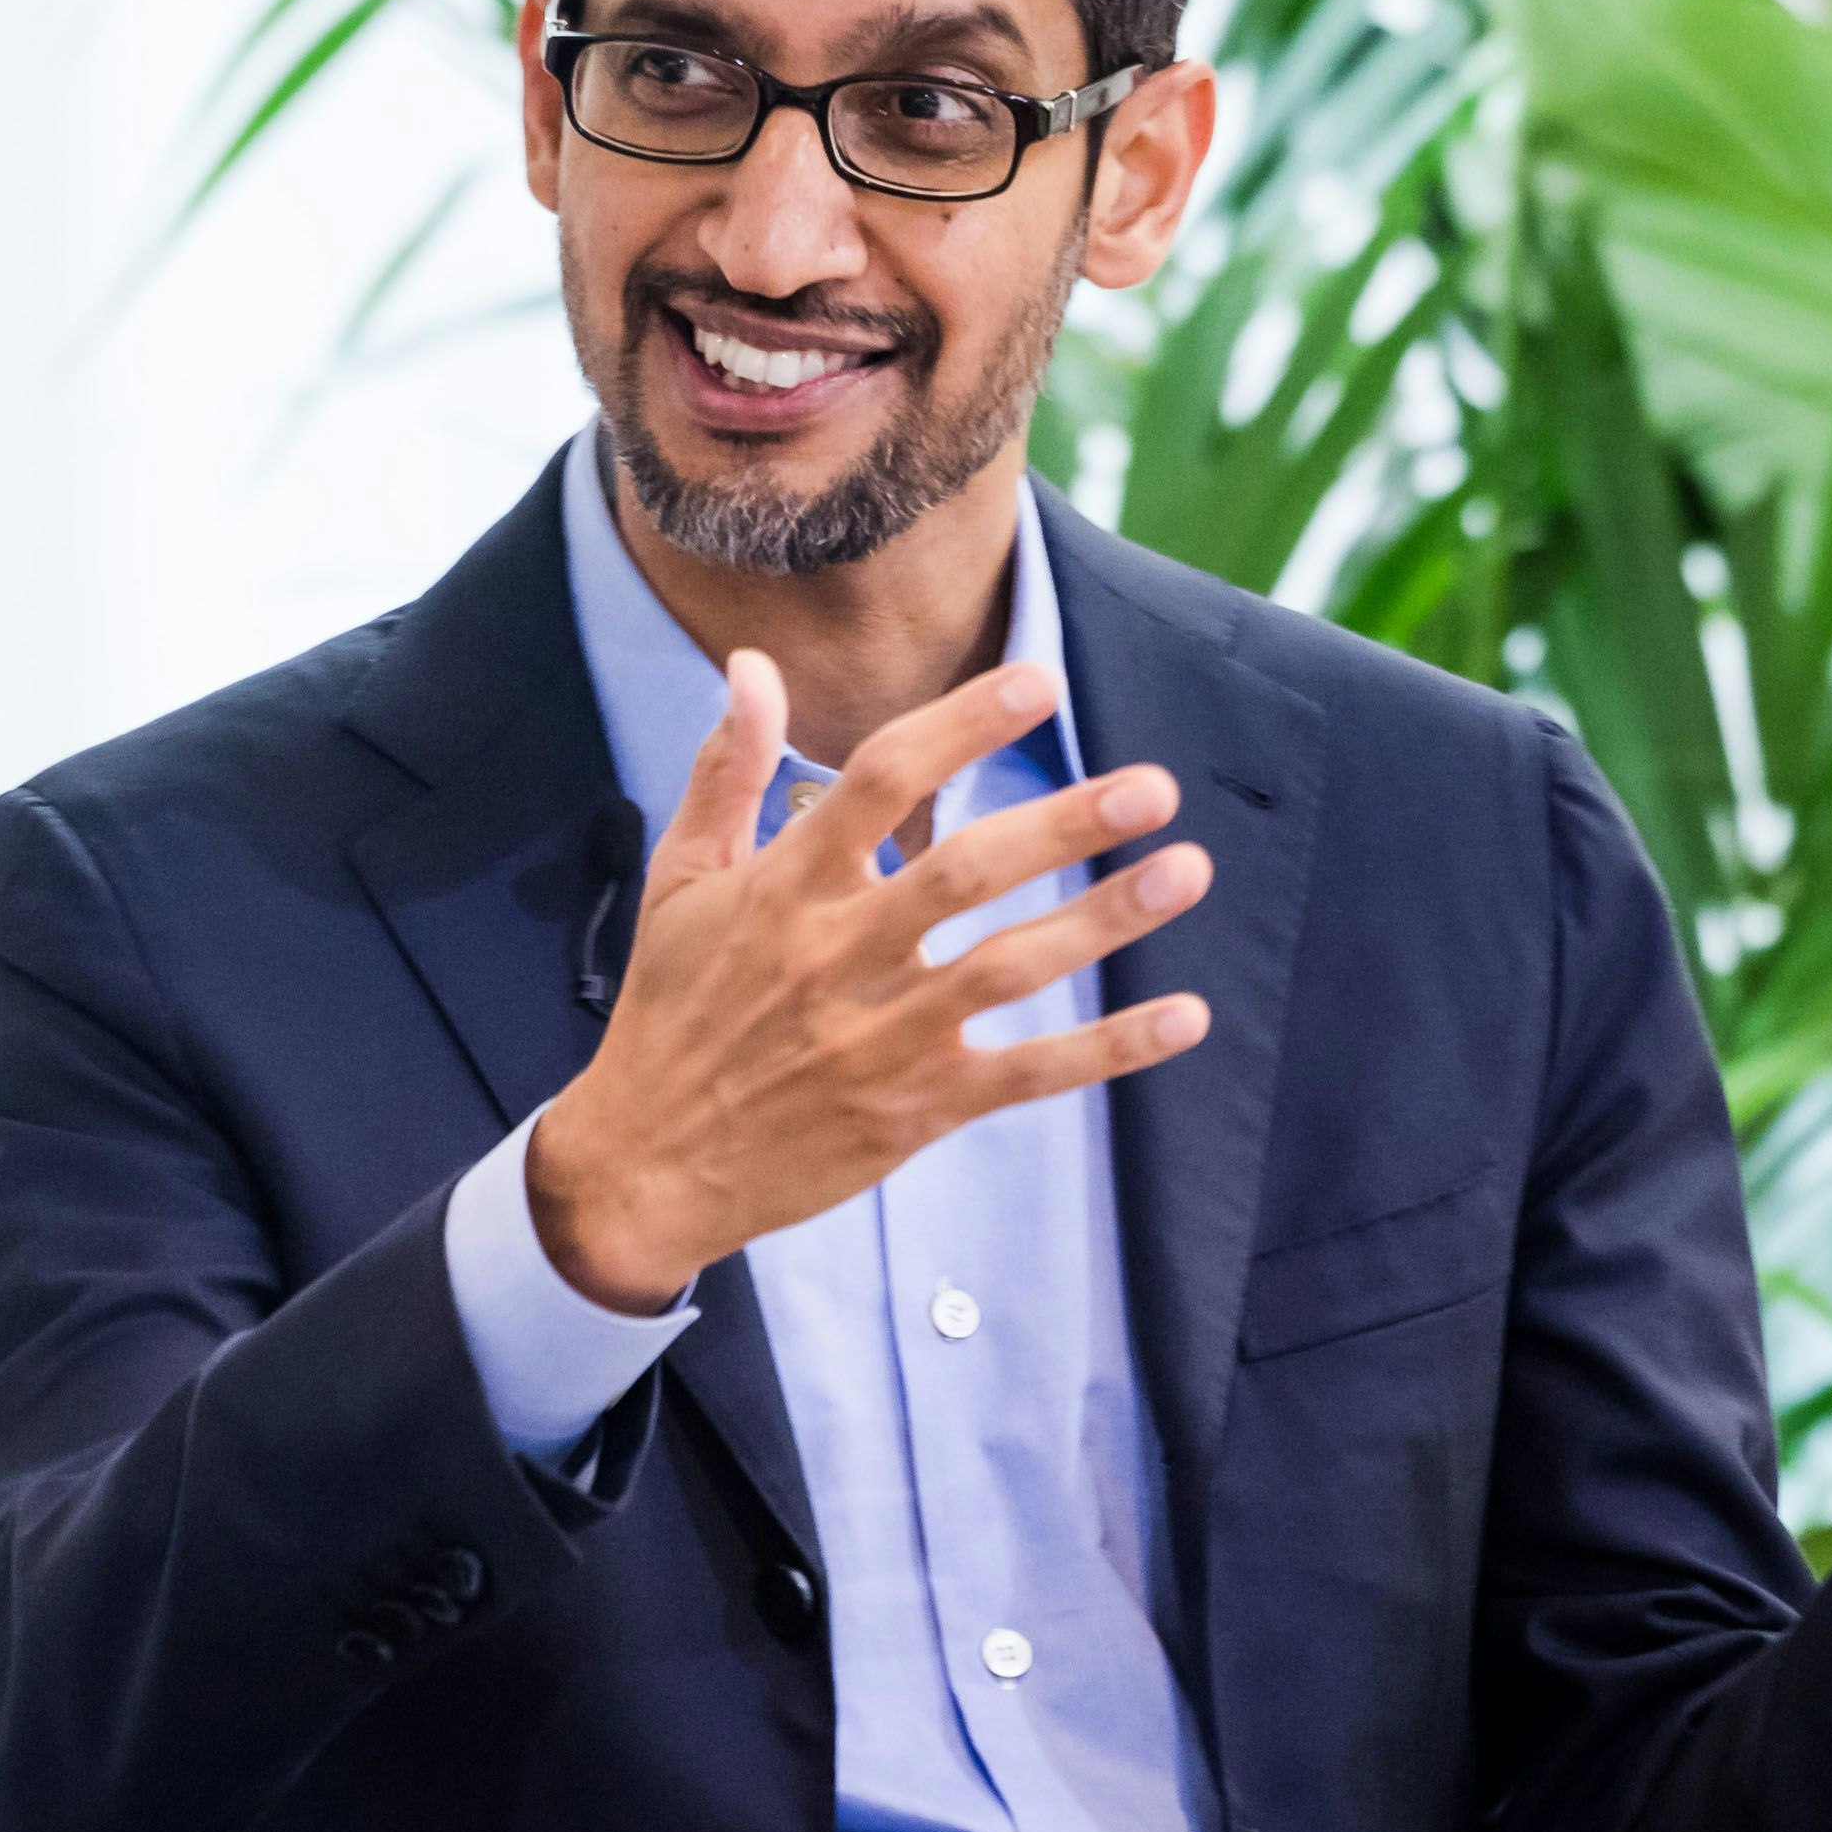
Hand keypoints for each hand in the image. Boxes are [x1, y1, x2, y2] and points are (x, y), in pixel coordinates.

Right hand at [525, 651, 1214, 1312]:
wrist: (646, 1165)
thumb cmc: (671, 1011)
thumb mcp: (679, 882)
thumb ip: (727, 770)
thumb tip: (752, 666)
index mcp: (783, 888)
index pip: (882, 783)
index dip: (962, 726)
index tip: (1037, 682)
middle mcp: (837, 956)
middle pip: (965, 872)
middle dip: (1064, 824)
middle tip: (1153, 785)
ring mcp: (881, 1037)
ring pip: (1009, 968)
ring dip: (1103, 920)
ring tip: (1186, 870)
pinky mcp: (915, 1111)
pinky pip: (1028, 1074)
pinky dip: (1109, 1048)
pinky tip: (1184, 1016)